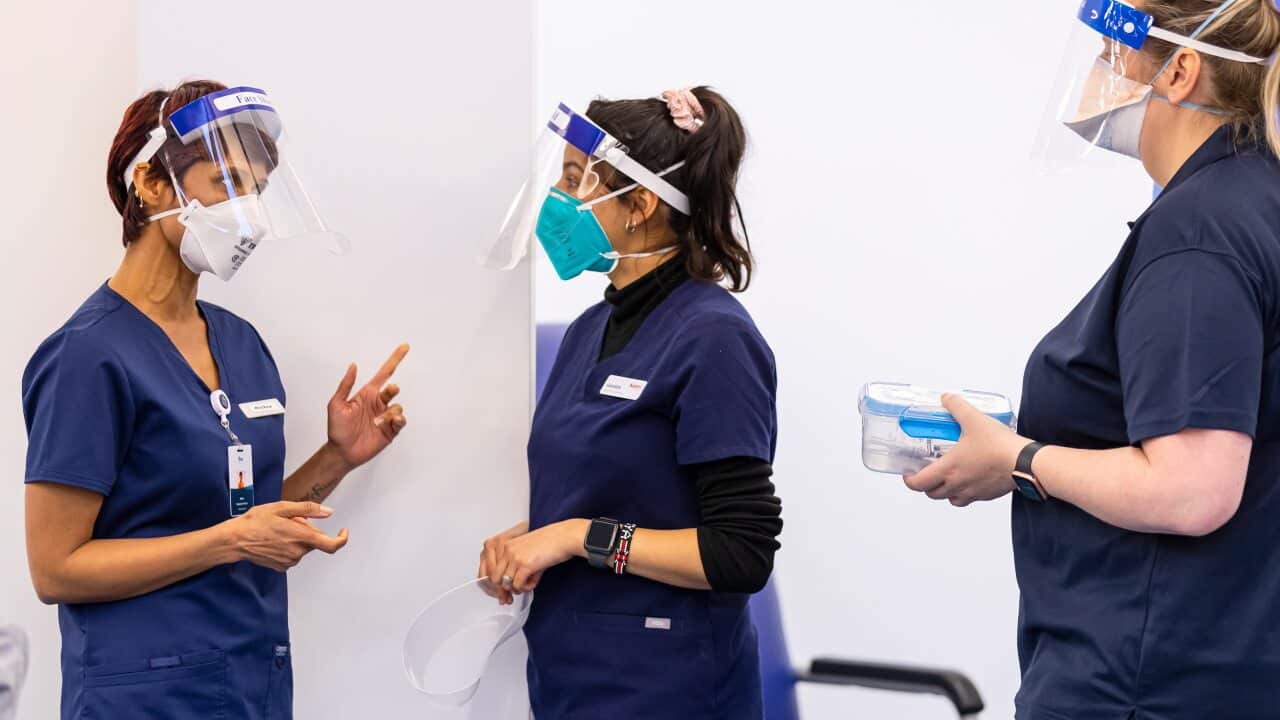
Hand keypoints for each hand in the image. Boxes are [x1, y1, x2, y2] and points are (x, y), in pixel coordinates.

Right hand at [224, 501, 348, 571]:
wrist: (234, 540)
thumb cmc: (255, 522)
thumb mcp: (282, 507)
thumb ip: (308, 509)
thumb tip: (329, 513)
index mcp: (301, 537)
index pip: (331, 545)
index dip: (341, 539)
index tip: (343, 531)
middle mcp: (298, 552)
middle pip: (313, 540)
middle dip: (306, 529)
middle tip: (289, 519)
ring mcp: (289, 561)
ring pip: (303, 547)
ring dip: (296, 537)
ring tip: (278, 528)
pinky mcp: (281, 566)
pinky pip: (293, 554)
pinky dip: (289, 546)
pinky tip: (274, 539)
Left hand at [327, 344, 409, 469]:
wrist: (342, 452)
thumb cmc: (337, 428)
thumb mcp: (335, 404)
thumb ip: (345, 385)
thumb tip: (353, 365)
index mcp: (367, 394)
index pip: (384, 374)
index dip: (394, 360)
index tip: (405, 347)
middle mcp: (378, 403)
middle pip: (393, 389)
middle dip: (392, 390)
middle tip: (390, 391)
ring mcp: (385, 416)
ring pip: (398, 406)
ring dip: (389, 413)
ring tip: (376, 423)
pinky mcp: (390, 430)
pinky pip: (401, 421)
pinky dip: (398, 420)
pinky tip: (389, 423)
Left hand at [481, 520, 585, 604]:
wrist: (563, 537)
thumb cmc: (548, 543)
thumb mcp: (524, 551)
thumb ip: (513, 567)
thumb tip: (506, 589)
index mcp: (504, 544)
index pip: (488, 568)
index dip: (492, 584)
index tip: (500, 593)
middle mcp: (506, 550)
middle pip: (494, 579)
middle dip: (502, 591)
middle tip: (510, 598)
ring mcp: (514, 557)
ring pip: (505, 584)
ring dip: (516, 589)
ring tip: (527, 585)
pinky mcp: (525, 565)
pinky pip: (517, 586)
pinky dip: (525, 588)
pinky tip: (533, 582)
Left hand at [903, 393, 1027, 506]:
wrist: (1025, 464)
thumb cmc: (998, 445)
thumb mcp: (973, 419)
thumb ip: (957, 406)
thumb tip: (946, 398)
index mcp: (948, 469)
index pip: (919, 483)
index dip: (910, 480)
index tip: (908, 473)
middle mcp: (958, 485)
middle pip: (933, 494)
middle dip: (926, 486)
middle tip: (927, 473)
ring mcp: (973, 492)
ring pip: (951, 499)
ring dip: (945, 491)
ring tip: (948, 478)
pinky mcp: (988, 495)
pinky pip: (970, 498)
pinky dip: (965, 492)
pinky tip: (971, 478)